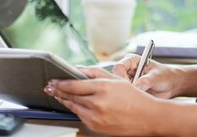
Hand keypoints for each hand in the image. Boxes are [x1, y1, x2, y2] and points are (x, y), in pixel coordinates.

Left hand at [44, 76, 159, 136]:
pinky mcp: (96, 127)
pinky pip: (81, 116)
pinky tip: (72, 104)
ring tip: (57, 95)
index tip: (53, 80)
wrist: (147, 117)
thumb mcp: (117, 80)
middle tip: (49, 87)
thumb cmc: (134, 97)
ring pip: (73, 107)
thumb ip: (96, 73)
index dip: (61, 82)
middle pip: (70, 96)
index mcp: (103, 88)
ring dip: (64, 101)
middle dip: (58, 91)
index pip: (74, 84)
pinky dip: (75, 109)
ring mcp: (96, 117)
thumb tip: (79, 69)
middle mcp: (98, 103)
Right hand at [112, 54, 184, 98]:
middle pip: (116, 80)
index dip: (121, 77)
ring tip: (138, 98)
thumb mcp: (157, 76)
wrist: (172, 85)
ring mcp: (128, 82)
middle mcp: (128, 71)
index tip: (130, 86)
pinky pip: (125, 97)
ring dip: (127, 95)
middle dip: (123, 88)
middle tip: (134, 95)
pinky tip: (137, 103)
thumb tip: (136, 86)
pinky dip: (129, 100)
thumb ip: (146, 80)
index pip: (119, 67)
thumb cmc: (166, 75)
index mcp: (132, 61)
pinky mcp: (131, 92)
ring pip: (119, 90)